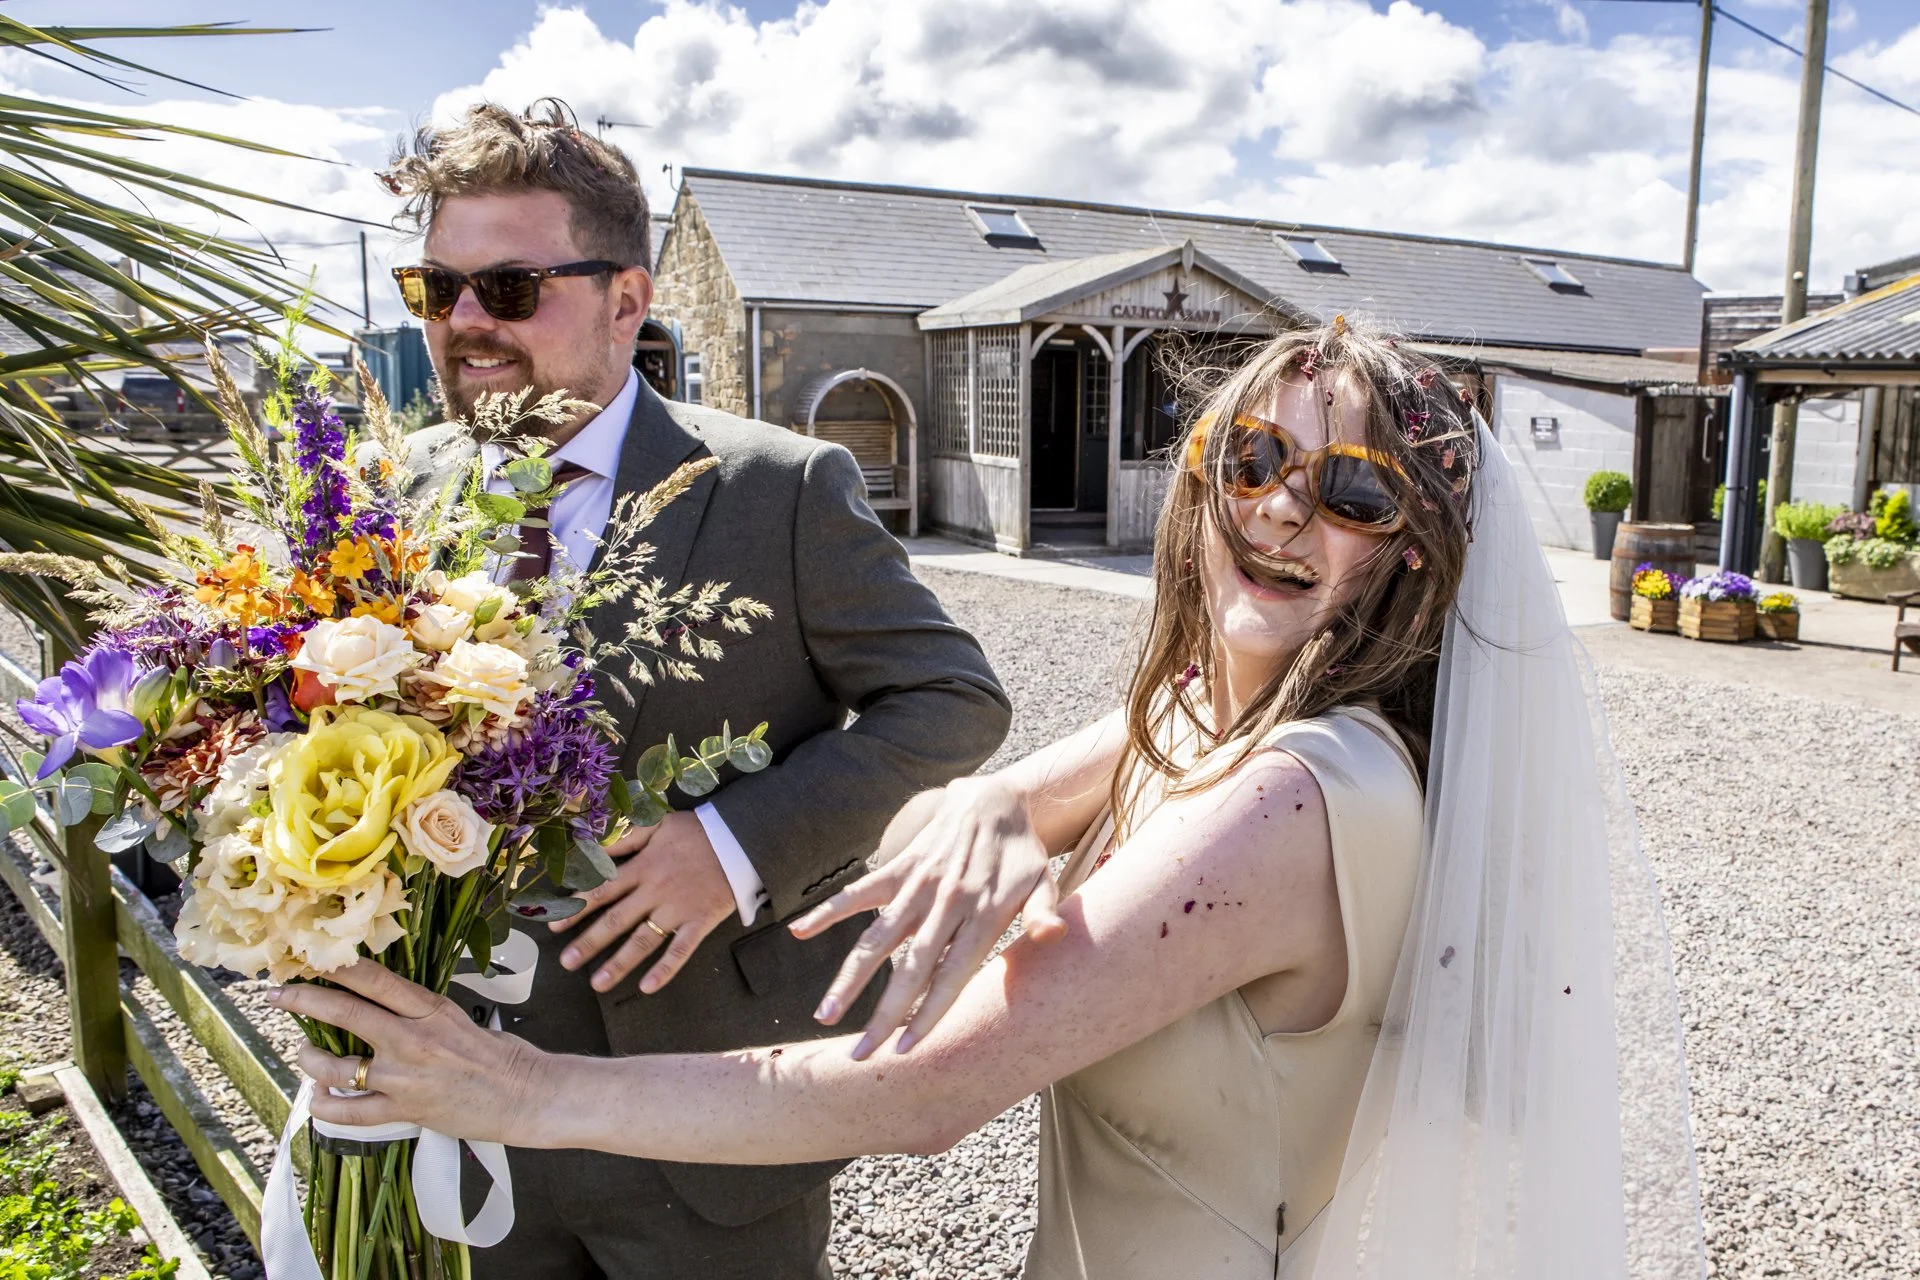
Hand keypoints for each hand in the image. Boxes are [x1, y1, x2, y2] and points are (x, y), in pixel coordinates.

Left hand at [269, 961, 546, 1142]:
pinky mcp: (404, 1110)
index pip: (372, 978)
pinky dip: (325, 1107)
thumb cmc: (494, 1054)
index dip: (335, 966)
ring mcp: (405, 1076)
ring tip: (304, 1054)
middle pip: (343, 1012)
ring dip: (309, 1059)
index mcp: (428, 1008)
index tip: (309, 958)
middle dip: (302, 999)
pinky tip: (317, 1100)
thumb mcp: (456, 1017)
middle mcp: (412, 1037)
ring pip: (335, 1066)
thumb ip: (416, 1010)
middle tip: (277, 994)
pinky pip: (349, 1112)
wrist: (523, 1094)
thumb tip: (374, 999)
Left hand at [552, 811, 734, 993]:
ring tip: (596, 984)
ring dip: (618, 963)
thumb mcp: (659, 824)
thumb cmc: (697, 832)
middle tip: (566, 963)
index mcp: (643, 867)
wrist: (741, 840)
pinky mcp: (700, 922)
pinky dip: (665, 969)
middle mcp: (655, 892)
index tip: (555, 926)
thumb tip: (593, 848)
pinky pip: (681, 950)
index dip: (577, 909)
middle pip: (616, 920)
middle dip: (589, 942)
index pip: (603, 890)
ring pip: (643, 941)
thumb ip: (625, 836)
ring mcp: (678, 910)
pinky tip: (647, 988)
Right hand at [790, 776, 1065, 1059]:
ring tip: (827, 1014)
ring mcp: (917, 885)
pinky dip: (829, 911)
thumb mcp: (1043, 881)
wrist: (993, 797)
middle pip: (909, 968)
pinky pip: (859, 893)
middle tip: (861, 1054)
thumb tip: (1053, 936)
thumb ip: (1043, 912)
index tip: (907, 1050)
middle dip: (884, 1014)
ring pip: (877, 938)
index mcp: (982, 913)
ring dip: (850, 977)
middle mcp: (945, 902)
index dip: (929, 1013)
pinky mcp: (898, 868)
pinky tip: (799, 931)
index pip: (952, 974)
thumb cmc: (1020, 854)